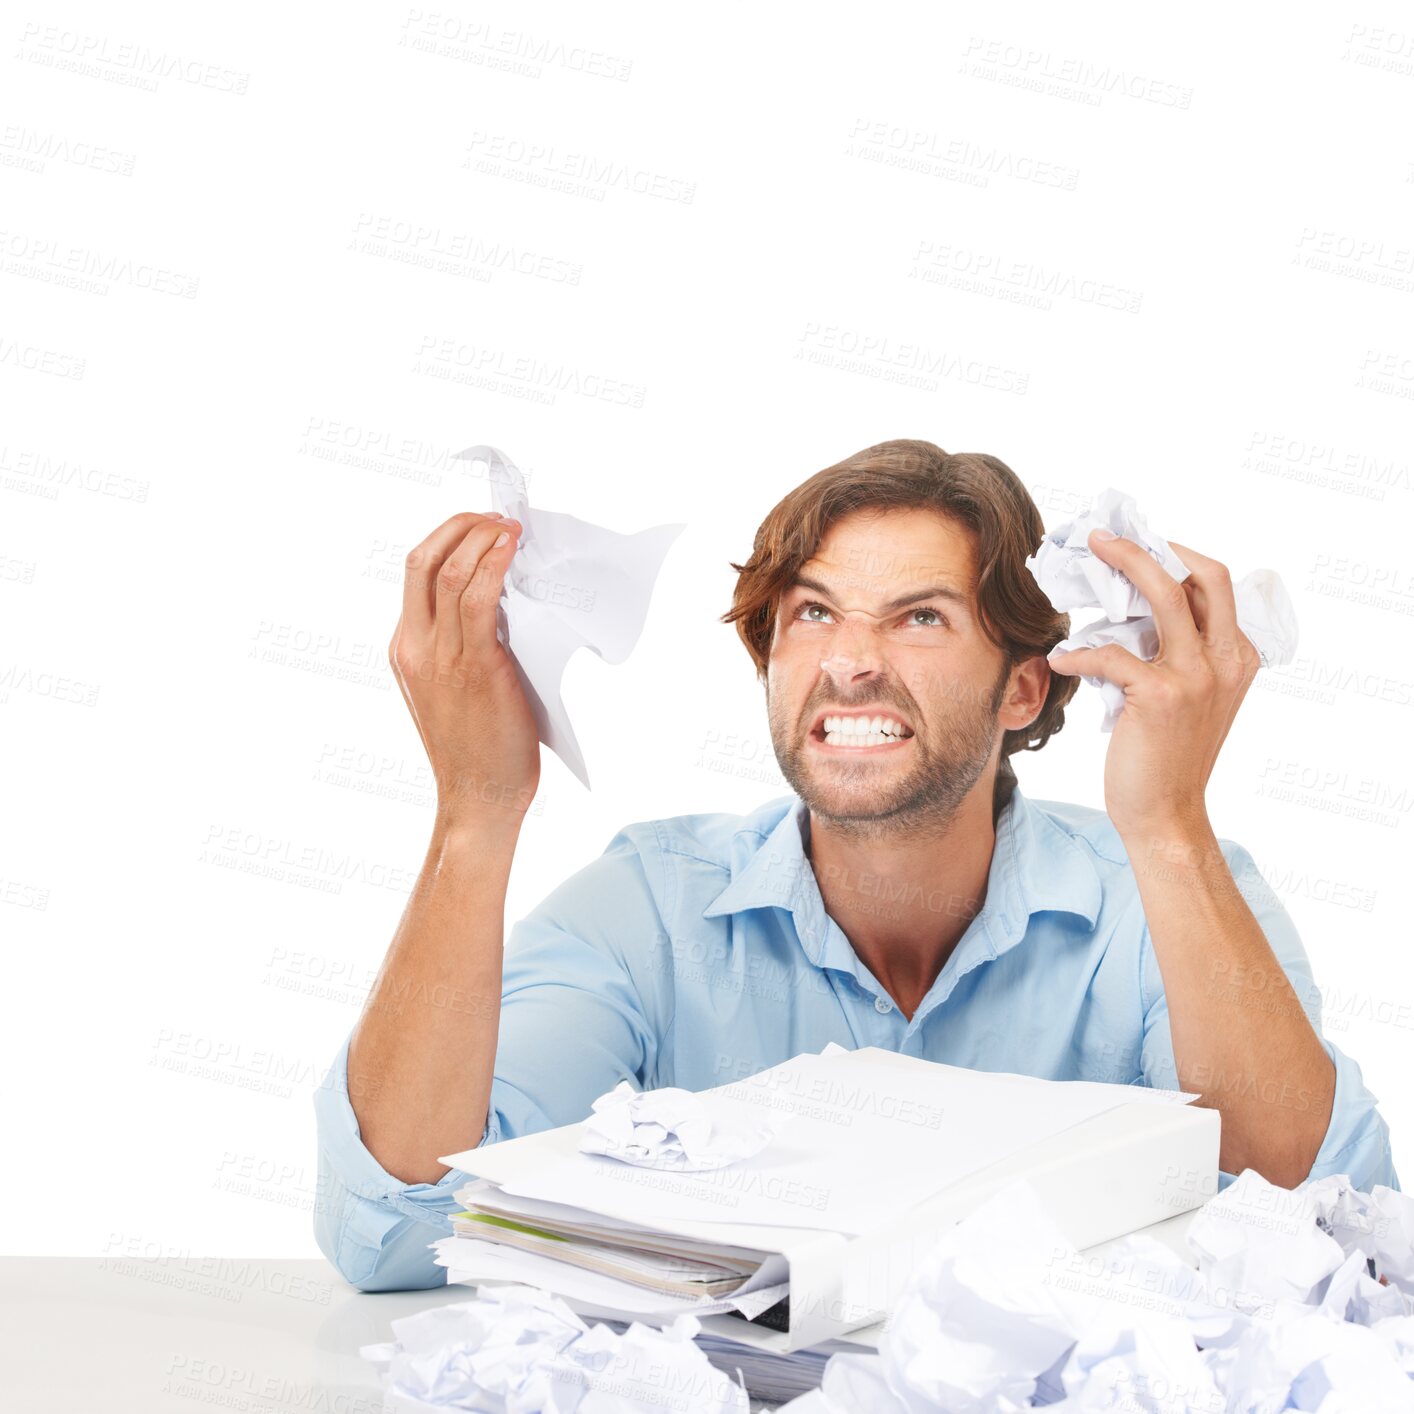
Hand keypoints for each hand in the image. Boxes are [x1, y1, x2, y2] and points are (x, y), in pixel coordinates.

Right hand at [389, 511, 540, 829]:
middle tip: (497, 519)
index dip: (448, 537)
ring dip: (483, 537)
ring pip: (449, 570)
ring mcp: (438, 655)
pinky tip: (513, 550)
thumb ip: (467, 643)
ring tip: (511, 528)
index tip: (482, 527)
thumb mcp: (456, 687)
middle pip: (422, 558)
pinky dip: (494, 564)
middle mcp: (413, 645)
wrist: (478, 799)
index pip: (416, 572)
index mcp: (404, 648)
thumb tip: (502, 599)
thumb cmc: (478, 750)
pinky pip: (477, 598)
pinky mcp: (472, 666)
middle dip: (461, 525)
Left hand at [1045, 531, 1260, 839]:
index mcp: (1237, 656)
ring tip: (1088, 556)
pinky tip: (1060, 661)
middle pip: (1201, 575)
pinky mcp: (1159, 696)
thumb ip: (1176, 652)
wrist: (1167, 816)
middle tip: (1107, 537)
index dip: (1177, 555)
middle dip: (1151, 546)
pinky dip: (1078, 654)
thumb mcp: (1189, 696)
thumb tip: (1132, 609)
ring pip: (1164, 595)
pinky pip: (1110, 653)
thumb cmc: (1168, 756)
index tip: (1139, 543)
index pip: (1216, 584)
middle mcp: (1225, 661)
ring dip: (1123, 565)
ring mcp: (1196, 677)